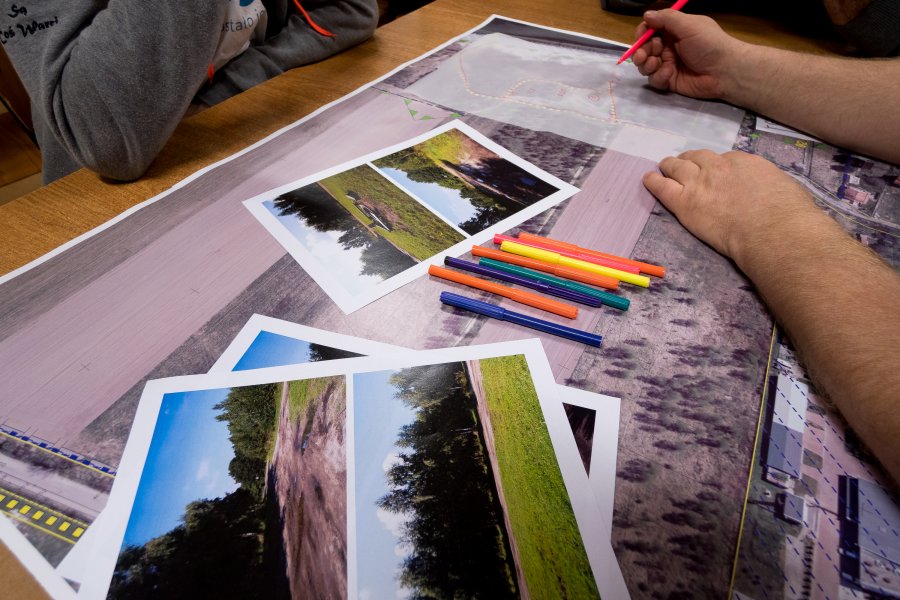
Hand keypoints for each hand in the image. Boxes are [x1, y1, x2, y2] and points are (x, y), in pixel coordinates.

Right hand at [631, 10, 743, 98]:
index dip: (643, 33)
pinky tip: (668, 75)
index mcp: (674, 31)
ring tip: (654, 64)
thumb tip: (646, 14)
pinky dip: (658, 77)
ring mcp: (669, 64)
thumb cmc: (709, 44)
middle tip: (641, 57)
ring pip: (646, 65)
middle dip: (641, 52)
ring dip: (646, 65)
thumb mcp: (689, 25)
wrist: (725, 71)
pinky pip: (655, 79)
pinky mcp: (670, 81)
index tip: (641, 37)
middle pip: (645, 48)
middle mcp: (669, 47)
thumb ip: (666, 19)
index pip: (650, 30)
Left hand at [642, 150, 815, 262]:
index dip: (716, 166)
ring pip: (677, 167)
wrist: (775, 230)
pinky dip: (654, 182)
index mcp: (745, 162)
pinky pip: (663, 188)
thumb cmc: (790, 215)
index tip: (715, 172)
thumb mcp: (785, 189)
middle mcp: (719, 167)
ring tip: (663, 167)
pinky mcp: (685, 203)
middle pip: (697, 158)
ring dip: (670, 166)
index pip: (724, 159)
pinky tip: (648, 179)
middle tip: (682, 163)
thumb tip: (771, 193)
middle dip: (689, 159)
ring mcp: (700, 183)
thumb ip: (769, 186)